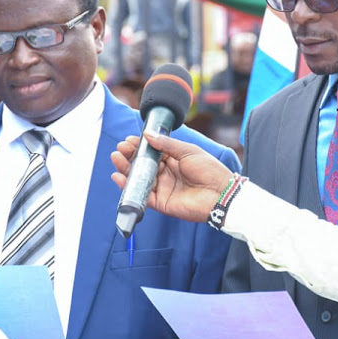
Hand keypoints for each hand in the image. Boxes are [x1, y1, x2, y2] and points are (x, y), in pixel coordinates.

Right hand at [110, 131, 232, 222]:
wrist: (221, 193)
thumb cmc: (209, 170)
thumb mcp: (188, 151)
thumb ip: (166, 145)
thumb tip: (147, 134)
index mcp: (173, 160)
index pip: (151, 153)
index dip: (139, 147)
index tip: (128, 140)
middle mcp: (166, 174)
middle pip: (143, 165)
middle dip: (130, 156)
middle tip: (120, 148)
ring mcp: (163, 188)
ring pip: (140, 179)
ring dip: (126, 170)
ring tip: (116, 159)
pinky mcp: (161, 203)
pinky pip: (142, 196)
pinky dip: (129, 187)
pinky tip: (119, 177)